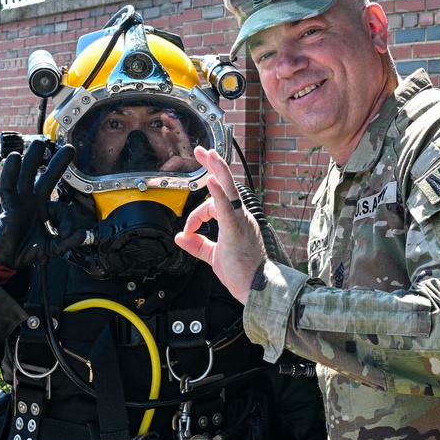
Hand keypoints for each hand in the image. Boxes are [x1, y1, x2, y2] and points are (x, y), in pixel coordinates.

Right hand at [0, 140, 89, 268]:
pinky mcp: (8, 206)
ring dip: (32, 160)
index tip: (69, 234)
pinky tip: (15, 158)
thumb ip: (67, 242)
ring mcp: (21, 202)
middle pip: (46, 178)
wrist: (9, 259)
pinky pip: (8, 187)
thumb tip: (83, 235)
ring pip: (27, 177)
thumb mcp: (52, 247)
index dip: (68, 220)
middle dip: (56, 163)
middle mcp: (34, 202)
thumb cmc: (28, 250)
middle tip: (68, 148)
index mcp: (45, 210)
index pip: (61, 207)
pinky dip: (11, 173)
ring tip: (37, 144)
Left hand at [174, 147, 267, 302]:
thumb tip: (180, 237)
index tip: (188, 230)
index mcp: (237, 221)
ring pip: (229, 190)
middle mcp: (241, 217)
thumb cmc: (243, 273)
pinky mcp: (236, 231)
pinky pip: (227, 208)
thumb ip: (198, 245)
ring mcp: (240, 222)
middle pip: (227, 185)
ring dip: (218, 170)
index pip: (213, 206)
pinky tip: (212, 180)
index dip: (196, 215)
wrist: (259, 289)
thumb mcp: (214, 256)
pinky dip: (218, 194)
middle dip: (214, 166)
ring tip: (208, 154)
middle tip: (203, 151)